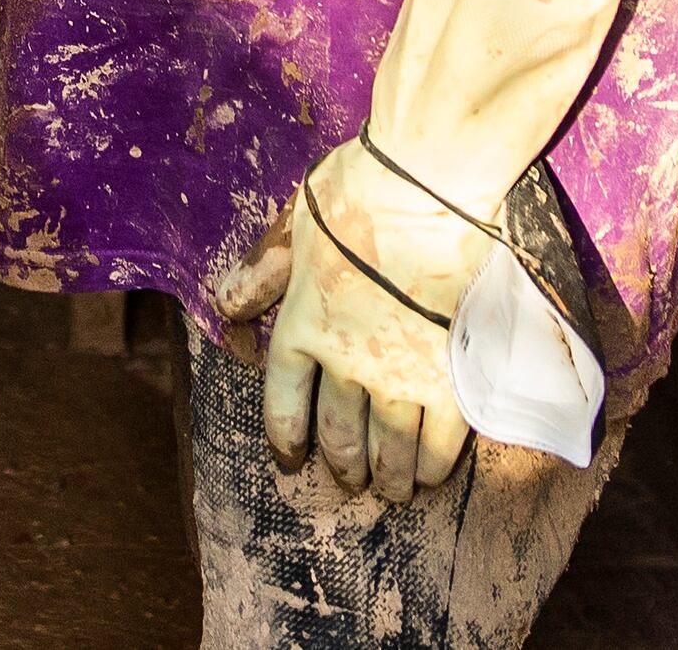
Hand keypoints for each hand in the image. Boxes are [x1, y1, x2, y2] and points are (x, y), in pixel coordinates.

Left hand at [240, 145, 477, 494]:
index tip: (289, 459)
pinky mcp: (452, 376)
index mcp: (302, 326)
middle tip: (346, 482)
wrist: (426, 185)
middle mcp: (346, 362)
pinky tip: (430, 476)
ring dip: (385, 477)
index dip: (285, 436)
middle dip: (341, 464)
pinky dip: (432, 466)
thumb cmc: (356, 192)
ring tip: (388, 491)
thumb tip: (225, 307)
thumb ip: (263, 272)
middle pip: (339, 434)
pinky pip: (441, 441)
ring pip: (389, 449)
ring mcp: (401, 375)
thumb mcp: (293, 224)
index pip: (284, 400)